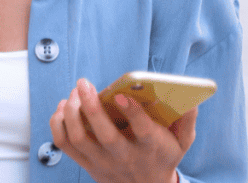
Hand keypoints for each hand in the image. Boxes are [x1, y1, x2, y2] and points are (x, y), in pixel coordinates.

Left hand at [50, 78, 194, 182]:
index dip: (132, 113)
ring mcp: (102, 161)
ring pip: (79, 138)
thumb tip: (189, 99)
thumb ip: (186, 120)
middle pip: (104, 135)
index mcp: (151, 147)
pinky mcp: (85, 162)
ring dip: (72, 112)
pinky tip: (63, 107)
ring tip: (74, 92)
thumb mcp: (181, 141)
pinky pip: (64, 143)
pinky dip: (58, 123)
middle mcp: (124, 156)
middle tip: (84, 83)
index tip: (120, 96)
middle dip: (91, 107)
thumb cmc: (162, 155)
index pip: (142, 131)